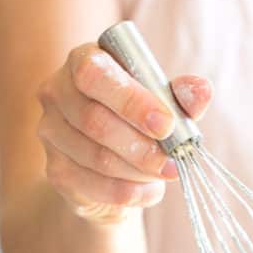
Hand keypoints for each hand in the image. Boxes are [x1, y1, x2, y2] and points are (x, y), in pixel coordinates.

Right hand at [37, 43, 212, 223]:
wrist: (111, 162)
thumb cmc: (139, 119)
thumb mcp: (164, 101)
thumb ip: (182, 95)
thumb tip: (201, 91)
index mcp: (83, 60)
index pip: (94, 74)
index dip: (131, 101)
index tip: (166, 124)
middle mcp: (57, 92)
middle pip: (94, 120)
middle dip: (142, 146)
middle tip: (174, 161)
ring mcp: (51, 133)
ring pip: (96, 157)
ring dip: (139, 170)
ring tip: (166, 173)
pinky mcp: (55, 170)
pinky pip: (93, 186)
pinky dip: (129, 192)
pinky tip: (149, 190)